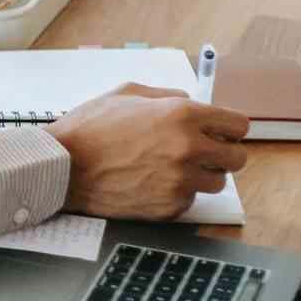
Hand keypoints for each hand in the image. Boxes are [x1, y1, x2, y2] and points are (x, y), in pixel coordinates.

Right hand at [43, 83, 251, 220]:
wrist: (63, 167)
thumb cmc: (89, 129)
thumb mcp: (126, 94)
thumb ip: (166, 95)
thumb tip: (191, 101)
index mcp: (181, 115)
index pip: (238, 125)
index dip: (229, 127)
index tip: (221, 131)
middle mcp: (188, 149)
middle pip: (237, 157)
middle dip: (222, 153)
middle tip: (201, 151)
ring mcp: (181, 181)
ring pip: (216, 182)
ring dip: (201, 175)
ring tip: (171, 168)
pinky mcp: (170, 207)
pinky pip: (190, 200)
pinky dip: (177, 193)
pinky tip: (152, 182)